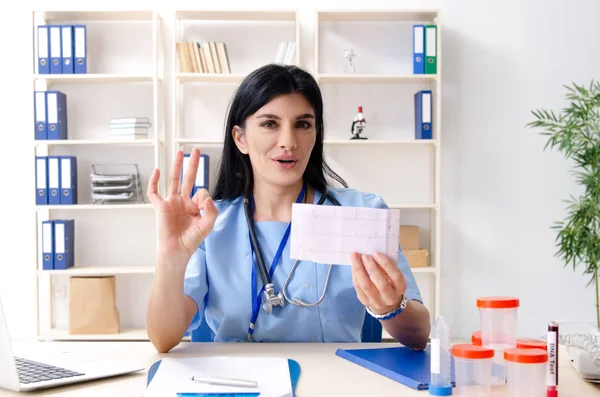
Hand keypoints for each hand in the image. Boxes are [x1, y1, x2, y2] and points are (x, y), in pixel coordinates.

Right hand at [147, 148, 217, 267]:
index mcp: (194, 206)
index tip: (202, 207)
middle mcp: (183, 202)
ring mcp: (171, 203)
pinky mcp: (161, 207)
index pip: (201, 192)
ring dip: (177, 166)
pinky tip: (158, 170)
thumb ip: (211, 211)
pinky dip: (154, 181)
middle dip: (192, 165)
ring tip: (180, 152)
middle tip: (196, 151)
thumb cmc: (191, 241)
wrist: (176, 251)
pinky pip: (155, 192)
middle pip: (188, 178)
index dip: (204, 197)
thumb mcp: (207, 226)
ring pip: (174, 180)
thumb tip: (206, 196)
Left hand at [350, 252, 406, 315]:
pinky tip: (353, 265)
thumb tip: (373, 254)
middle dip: (372, 268)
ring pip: (366, 286)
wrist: (384, 301)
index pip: (396, 276)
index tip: (376, 253)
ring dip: (359, 270)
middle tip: (365, 256)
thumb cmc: (389, 281)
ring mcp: (377, 302)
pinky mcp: (365, 302)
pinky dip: (355, 275)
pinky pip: (358, 287)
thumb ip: (386, 266)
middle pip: (382, 284)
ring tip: (355, 257)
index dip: (386, 264)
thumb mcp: (392, 274)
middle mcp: (390, 297)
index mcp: (400, 287)